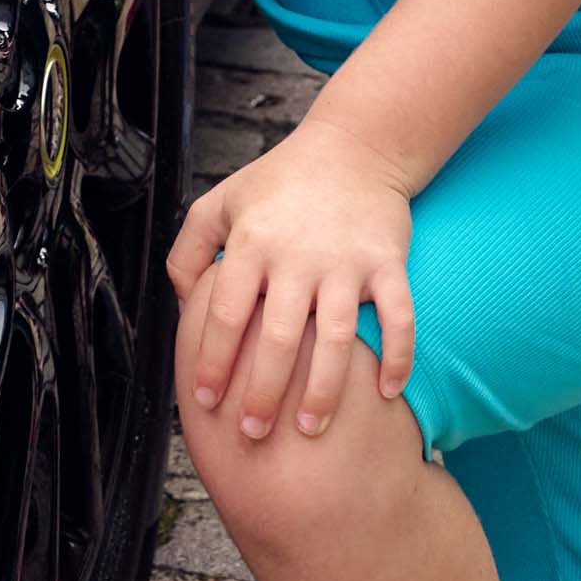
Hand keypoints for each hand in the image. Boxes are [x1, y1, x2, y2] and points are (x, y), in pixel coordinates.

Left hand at [169, 132, 418, 441]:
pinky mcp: (388, 264)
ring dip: (322, 391)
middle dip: (262, 394)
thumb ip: (188, 250)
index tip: (206, 400)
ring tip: (310, 430)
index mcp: (252, 242)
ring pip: (335, 340)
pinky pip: (399, 318)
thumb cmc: (280, 181)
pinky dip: (398, 358)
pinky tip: (388, 394)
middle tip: (252, 433)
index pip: (225, 314)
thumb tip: (181, 306)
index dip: (213, 361)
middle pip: (276, 340)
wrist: (355, 146)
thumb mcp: (220, 201)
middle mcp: (297, 256)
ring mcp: (346, 262)